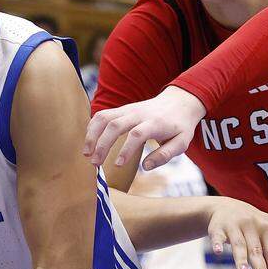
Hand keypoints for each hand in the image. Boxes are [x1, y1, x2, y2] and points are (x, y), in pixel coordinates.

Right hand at [84, 86, 205, 169]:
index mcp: (155, 123)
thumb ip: (165, 155)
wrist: (180, 101)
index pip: (136, 134)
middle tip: (95, 163)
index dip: (125, 149)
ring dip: (92, 135)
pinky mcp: (122, 109)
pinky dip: (92, 127)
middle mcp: (138, 114)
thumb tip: (145, 167)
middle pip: (115, 125)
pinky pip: (102, 115)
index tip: (117, 164)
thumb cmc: (180, 126)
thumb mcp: (181, 143)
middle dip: (102, 144)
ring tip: (86, 153)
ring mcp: (128, 109)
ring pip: (104, 117)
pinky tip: (89, 142)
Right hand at [206, 198, 267, 268]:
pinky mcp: (218, 228)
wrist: (227, 206)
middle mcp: (252, 226)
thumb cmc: (256, 222)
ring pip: (239, 245)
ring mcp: (235, 226)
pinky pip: (218, 237)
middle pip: (258, 252)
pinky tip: (218, 252)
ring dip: (241, 260)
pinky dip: (217, 244)